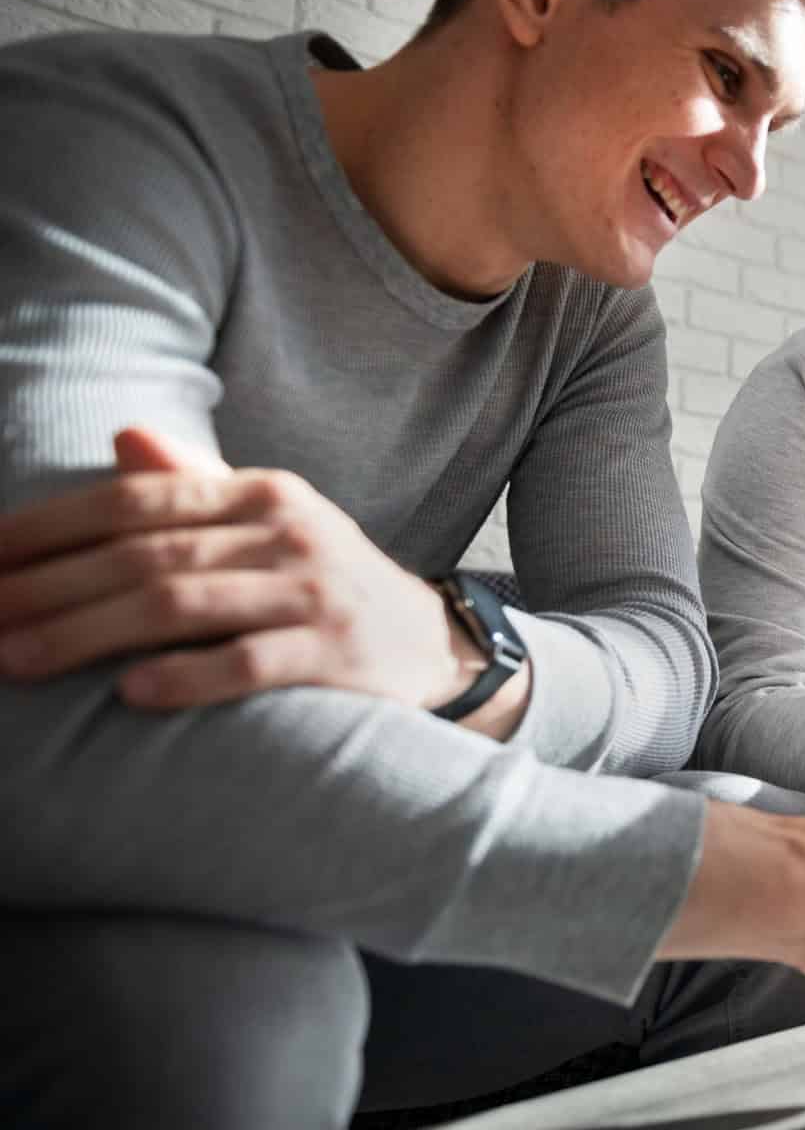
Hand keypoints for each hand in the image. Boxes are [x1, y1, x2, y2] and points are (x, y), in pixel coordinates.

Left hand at [0, 426, 479, 713]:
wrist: (437, 646)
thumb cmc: (326, 585)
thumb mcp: (273, 524)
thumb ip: (197, 487)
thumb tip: (123, 436)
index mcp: (266, 494)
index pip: (140, 500)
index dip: (51, 528)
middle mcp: (292, 533)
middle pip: (148, 556)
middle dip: (49, 589)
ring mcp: (317, 594)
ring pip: (184, 606)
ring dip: (87, 635)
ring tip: (17, 660)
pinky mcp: (339, 657)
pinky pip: (250, 663)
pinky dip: (185, 677)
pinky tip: (129, 694)